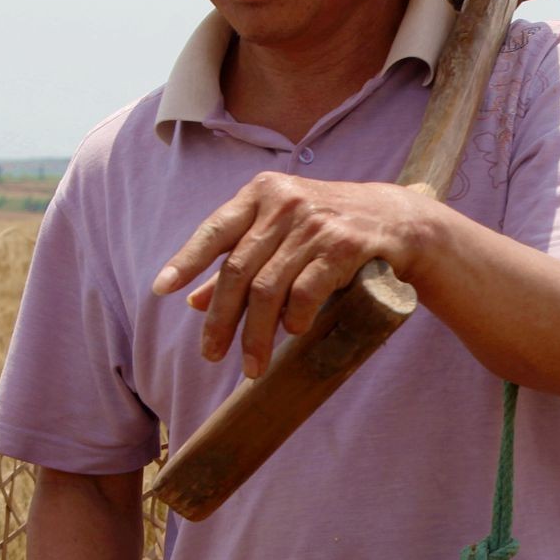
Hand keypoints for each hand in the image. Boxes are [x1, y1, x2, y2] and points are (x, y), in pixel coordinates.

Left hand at [149, 171, 436, 377]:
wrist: (397, 220)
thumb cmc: (329, 230)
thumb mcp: (282, 236)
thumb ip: (240, 261)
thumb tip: (194, 302)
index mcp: (262, 193)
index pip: (215, 229)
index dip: (187, 260)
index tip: (161, 289)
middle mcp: (285, 202)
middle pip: (238, 270)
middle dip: (222, 320)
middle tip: (212, 356)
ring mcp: (315, 223)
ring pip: (269, 288)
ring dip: (256, 335)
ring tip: (251, 366)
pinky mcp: (344, 244)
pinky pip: (306, 291)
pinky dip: (294, 318)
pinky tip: (292, 334)